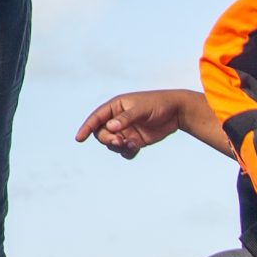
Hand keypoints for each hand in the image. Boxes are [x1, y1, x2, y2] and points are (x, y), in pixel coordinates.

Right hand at [74, 89, 194, 158]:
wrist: (178, 112)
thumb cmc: (159, 104)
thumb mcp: (142, 109)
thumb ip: (126, 118)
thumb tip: (110, 127)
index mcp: (116, 106)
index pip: (96, 117)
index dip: (86, 127)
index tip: (79, 138)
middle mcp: (118, 119)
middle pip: (102, 134)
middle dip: (108, 139)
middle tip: (119, 142)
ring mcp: (126, 130)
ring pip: (112, 144)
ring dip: (119, 147)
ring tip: (133, 144)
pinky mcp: (135, 140)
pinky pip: (124, 151)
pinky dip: (127, 152)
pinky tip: (137, 147)